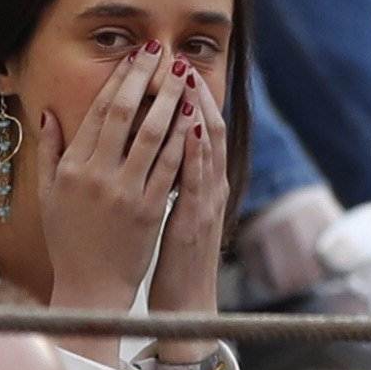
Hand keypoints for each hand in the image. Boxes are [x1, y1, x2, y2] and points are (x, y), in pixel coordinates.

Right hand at [36, 44, 184, 361]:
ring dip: (170, 100)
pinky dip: (183, 139)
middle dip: (146, 78)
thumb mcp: (48, 196)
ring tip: (183, 75)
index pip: (98, 112)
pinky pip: (170, 166)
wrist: (90, 289)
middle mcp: (96, 175)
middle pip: (125, 114)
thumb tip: (49, 114)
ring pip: (152, 134)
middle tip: (163, 51)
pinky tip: (195, 117)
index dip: (119, 80)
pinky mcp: (149, 210)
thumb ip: (50, 153)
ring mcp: (124, 192)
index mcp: (71, 168)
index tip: (135, 56)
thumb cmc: (68, 242)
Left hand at [144, 56, 227, 366]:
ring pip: (207, 150)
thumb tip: (161, 149)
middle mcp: (209, 188)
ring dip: (198, 112)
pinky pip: (197, 181)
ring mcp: (206, 204)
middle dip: (195, 95)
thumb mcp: (174, 213)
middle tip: (180, 61)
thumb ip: (170, 180)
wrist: (187, 308)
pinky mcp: (196, 223)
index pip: (197, 130)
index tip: (172, 67)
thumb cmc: (175, 260)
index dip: (188, 98)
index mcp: (200, 184)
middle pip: (208, 130)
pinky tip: (187, 129)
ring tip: (186, 81)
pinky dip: (194, 153)